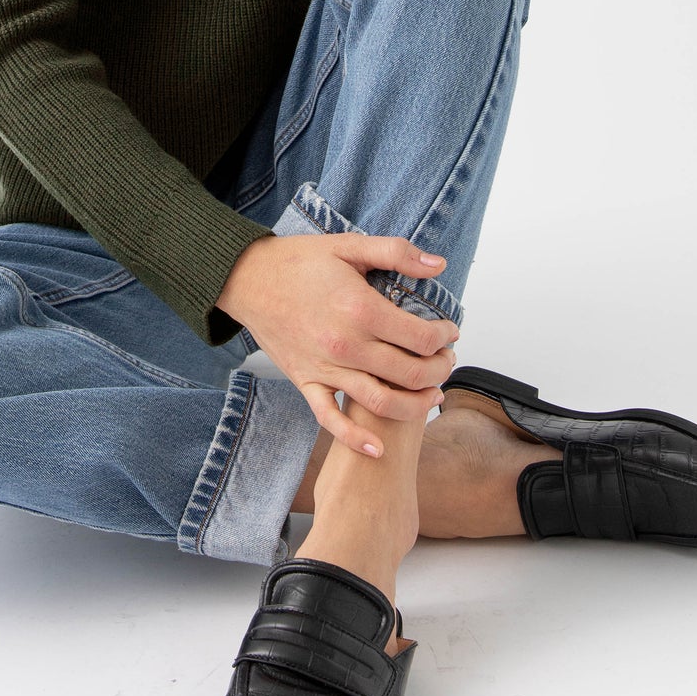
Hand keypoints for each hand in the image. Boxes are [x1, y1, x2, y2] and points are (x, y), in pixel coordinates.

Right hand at [216, 231, 458, 455]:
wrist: (247, 278)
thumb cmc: (299, 261)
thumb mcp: (350, 246)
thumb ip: (398, 253)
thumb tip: (440, 265)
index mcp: (361, 309)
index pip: (421, 338)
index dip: (444, 338)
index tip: (449, 332)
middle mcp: (346, 345)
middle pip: (410, 374)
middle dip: (439, 370)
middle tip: (446, 361)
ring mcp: (325, 368)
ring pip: (382, 403)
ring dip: (416, 405)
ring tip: (432, 396)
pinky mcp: (306, 382)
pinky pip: (331, 419)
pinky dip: (356, 440)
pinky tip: (379, 449)